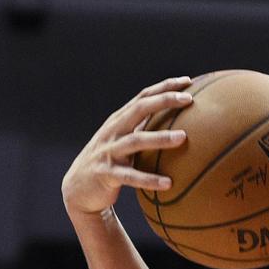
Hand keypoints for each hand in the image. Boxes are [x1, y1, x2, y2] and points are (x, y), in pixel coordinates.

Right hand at [61, 76, 193, 218]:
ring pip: (135, 141)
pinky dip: (149, 179)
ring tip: (183, 137)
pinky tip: (168, 183)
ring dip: (160, 138)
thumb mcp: (126, 141)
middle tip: (189, 99)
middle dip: (164, 101)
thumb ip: (145, 129)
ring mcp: (109, 151)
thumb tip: (180, 122)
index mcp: (120, 121)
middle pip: (139, 109)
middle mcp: (113, 131)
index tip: (188, 81)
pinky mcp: (106, 174)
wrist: (79, 187)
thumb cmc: (112, 161)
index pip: (143, 97)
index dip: (164, 88)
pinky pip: (130, 176)